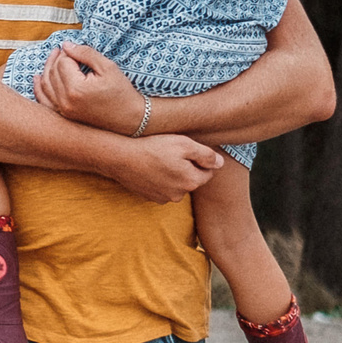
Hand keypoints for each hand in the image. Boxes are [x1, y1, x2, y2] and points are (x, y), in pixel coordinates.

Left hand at [37, 40, 148, 133]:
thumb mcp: (107, 67)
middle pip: (52, 72)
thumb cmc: (121, 92)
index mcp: (76, 89)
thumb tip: (66, 45)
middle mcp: (65, 102)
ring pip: (45, 85)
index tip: (76, 49)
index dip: (68, 52)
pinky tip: (37, 78)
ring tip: (53, 57)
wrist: (130, 118)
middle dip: (57, 59)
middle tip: (65, 50)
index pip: (62, 63)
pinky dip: (39, 88)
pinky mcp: (64, 116)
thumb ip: (85, 53)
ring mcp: (63, 111)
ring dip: (46, 69)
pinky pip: (44, 101)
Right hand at [108, 134, 223, 202]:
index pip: (208, 173)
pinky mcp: (150, 197)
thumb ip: (206, 155)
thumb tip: (220, 163)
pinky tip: (151, 168)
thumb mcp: (184, 144)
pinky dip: (160, 179)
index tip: (187, 149)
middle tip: (172, 152)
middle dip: (187, 168)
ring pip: (177, 185)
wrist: (121, 158)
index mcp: (191, 181)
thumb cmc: (153, 147)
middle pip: (192, 180)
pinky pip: (163, 188)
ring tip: (160, 159)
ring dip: (173, 174)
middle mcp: (179, 194)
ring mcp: (163, 198)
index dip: (200, 159)